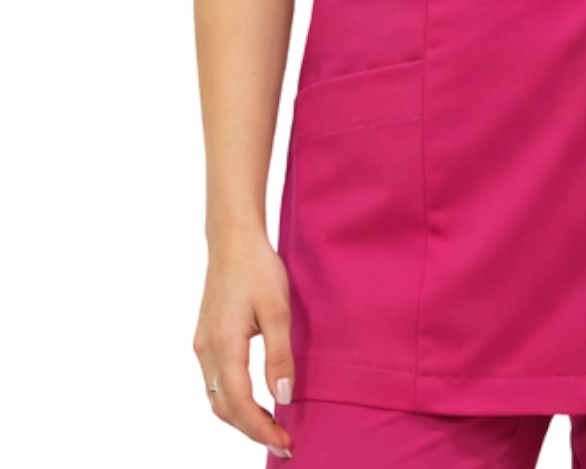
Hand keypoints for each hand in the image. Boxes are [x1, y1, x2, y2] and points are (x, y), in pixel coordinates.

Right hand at [193, 229, 295, 459]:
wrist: (233, 239)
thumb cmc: (257, 269)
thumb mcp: (277, 310)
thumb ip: (279, 356)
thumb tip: (283, 398)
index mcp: (224, 344)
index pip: (240, 404)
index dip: (261, 429)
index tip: (285, 443)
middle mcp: (207, 350)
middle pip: (224, 408)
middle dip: (251, 430)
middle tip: (282, 442)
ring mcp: (202, 344)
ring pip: (216, 397)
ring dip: (240, 417)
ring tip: (270, 427)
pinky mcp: (205, 337)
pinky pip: (215, 381)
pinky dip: (232, 399)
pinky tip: (252, 399)